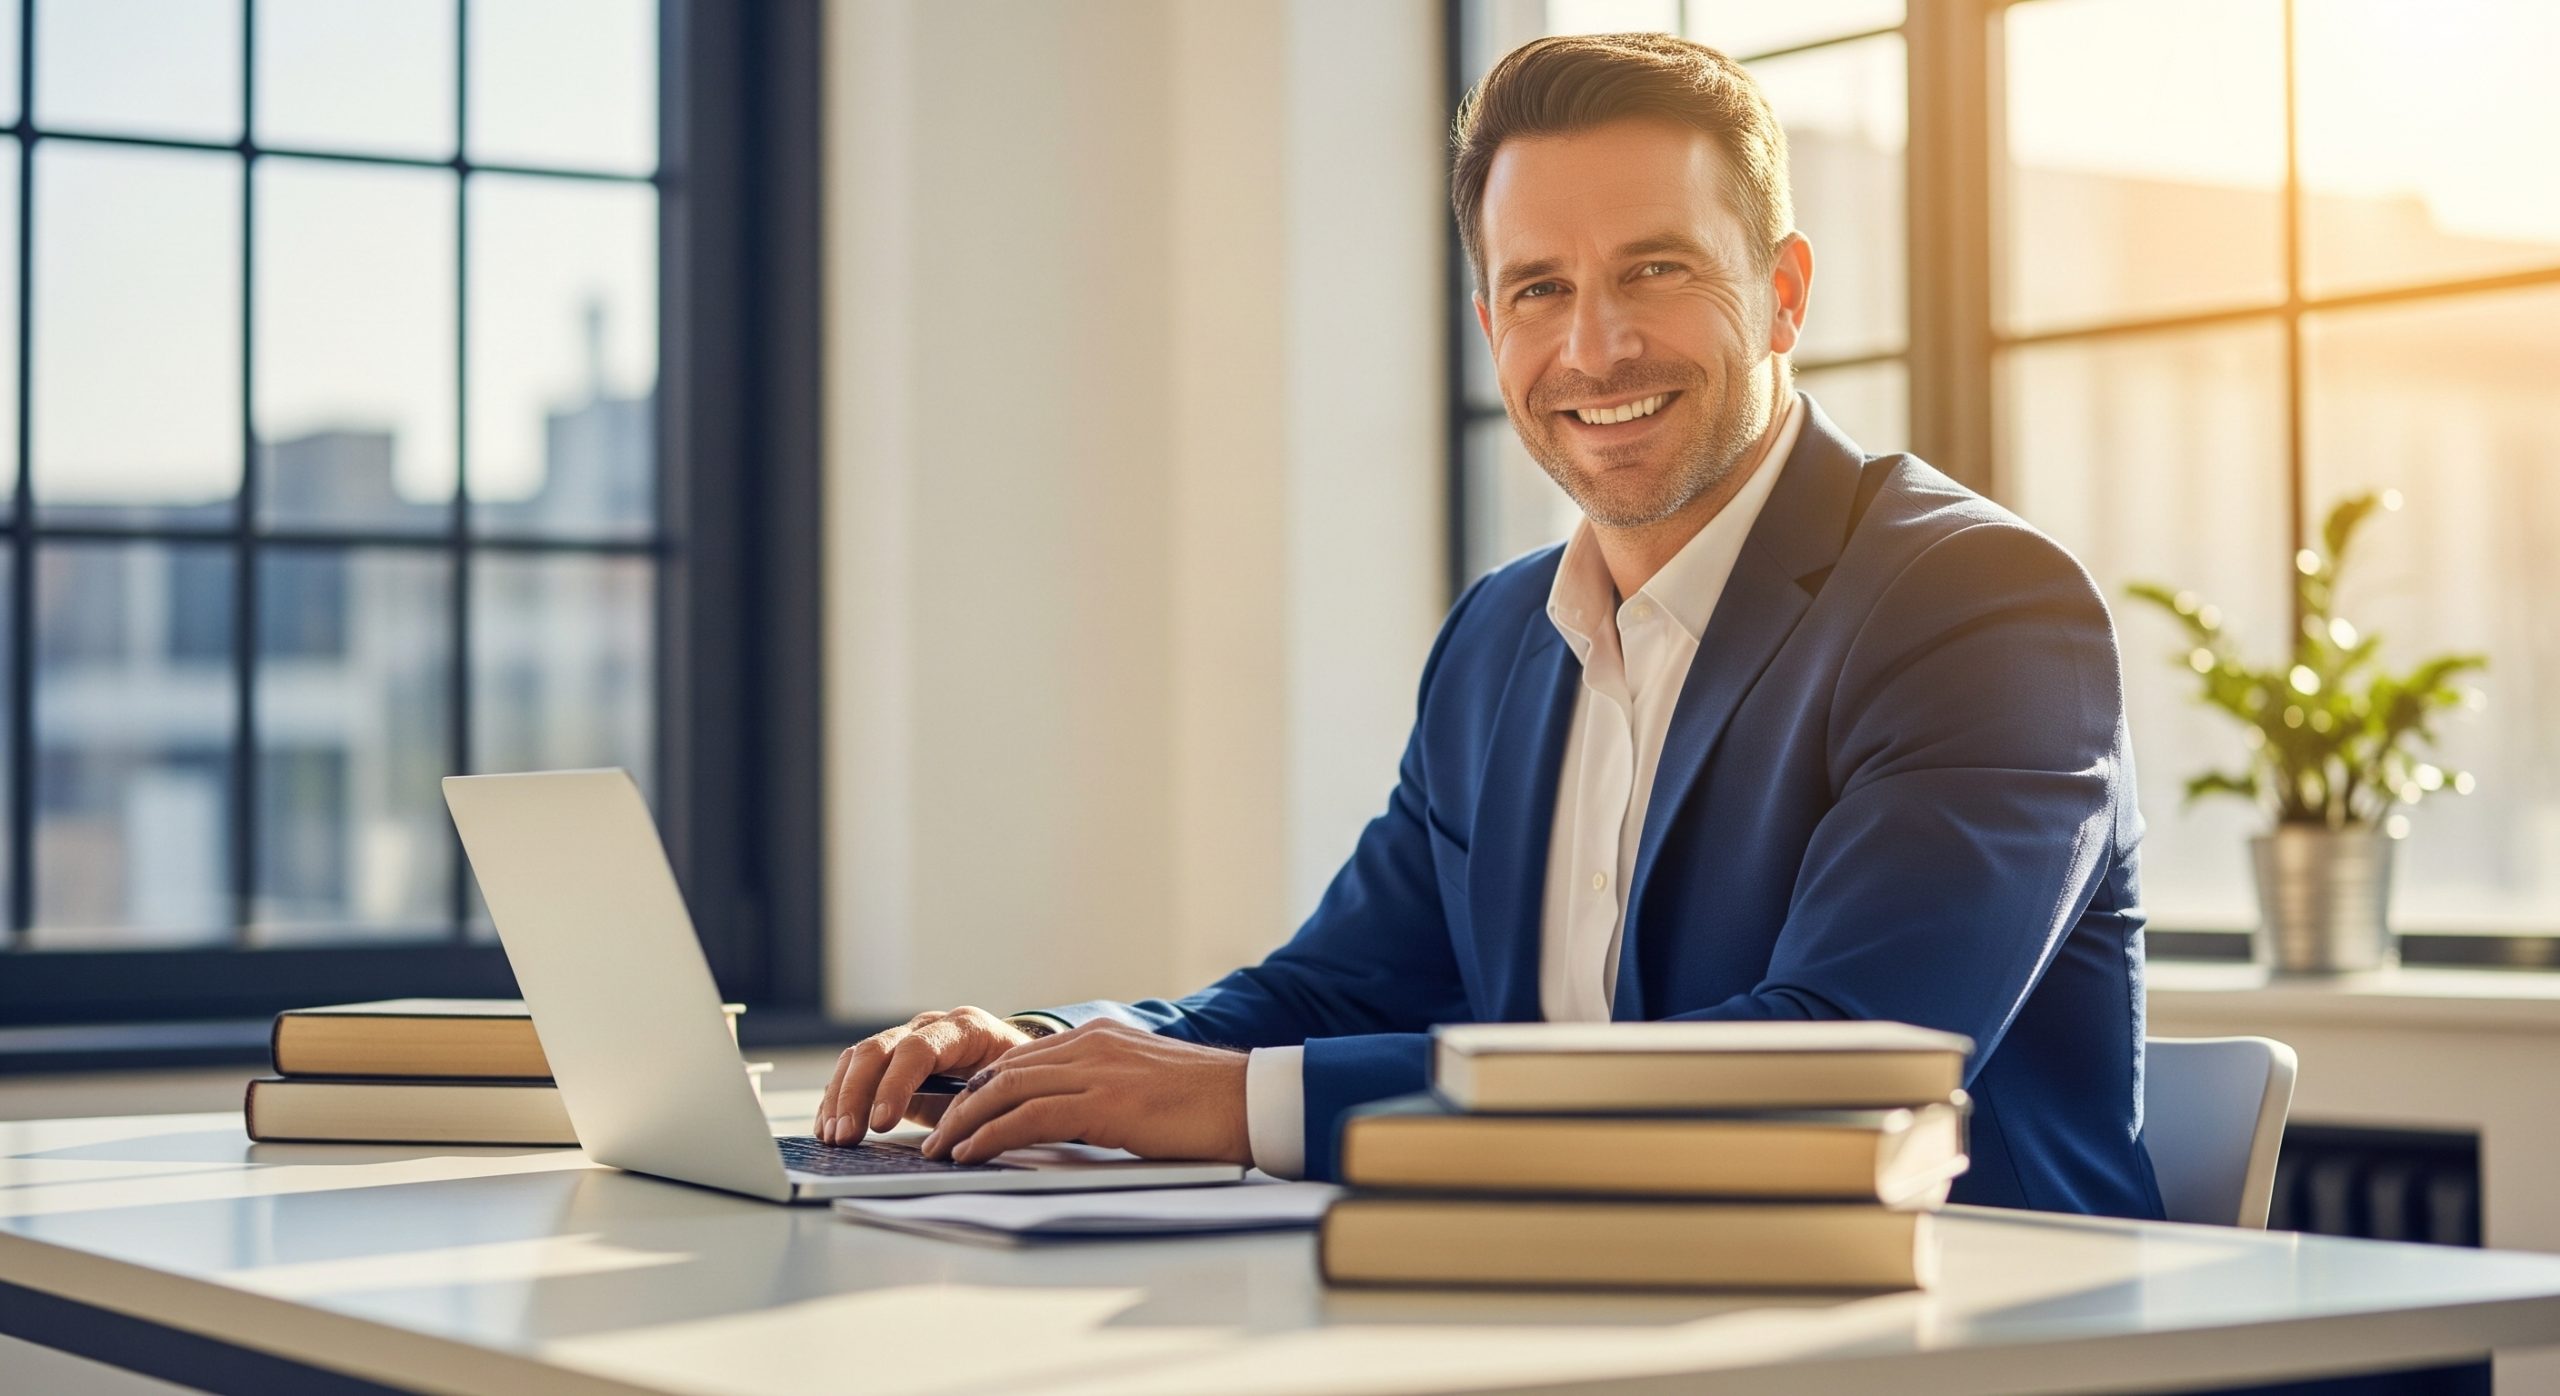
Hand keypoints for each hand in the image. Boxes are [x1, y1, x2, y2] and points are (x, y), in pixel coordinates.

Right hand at [814, 1007, 1033, 1143]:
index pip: (918, 1049)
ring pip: (858, 1058)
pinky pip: (852, 1072)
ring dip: (839, 1099)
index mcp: (964, 1029)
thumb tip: (943, 1144)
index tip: (882, 1124)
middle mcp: (928, 1027)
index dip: (895, 1085)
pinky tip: (828, 1128)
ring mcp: (904, 1039)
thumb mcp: (1009, 1090)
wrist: (1018, 1063)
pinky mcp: (889, 1061)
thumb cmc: (1016, 1078)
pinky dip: (836, 1100)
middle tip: (846, 1136)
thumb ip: (978, 1107)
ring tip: (832, 1138)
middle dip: (856, 1095)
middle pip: (878, 1049)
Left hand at [920, 1019, 1250, 1165]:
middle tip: (938, 1134)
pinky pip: (1030, 1117)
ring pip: (1008, 1090)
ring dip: (967, 1122)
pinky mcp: (1105, 1102)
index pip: (1023, 1059)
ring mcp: (1097, 1069)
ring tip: (944, 1150)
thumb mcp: (1143, 1085)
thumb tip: (1070, 1120)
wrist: (1250, 1101)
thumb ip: (1104, 1090)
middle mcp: (1091, 1044)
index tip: (959, 1113)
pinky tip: (974, 1154)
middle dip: (964, 1104)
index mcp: (1100, 1036)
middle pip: (1006, 1071)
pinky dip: (993, 1135)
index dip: (983, 1088)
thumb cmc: (1207, 1103)